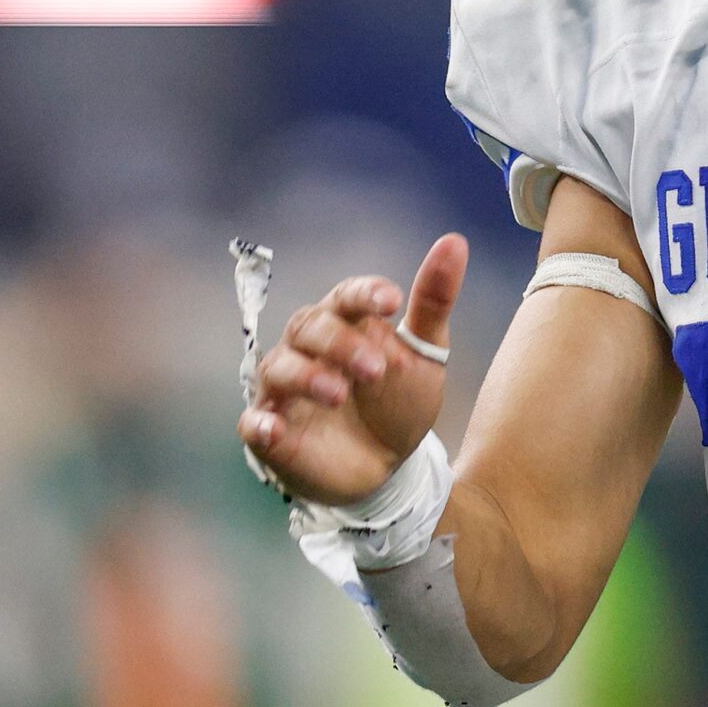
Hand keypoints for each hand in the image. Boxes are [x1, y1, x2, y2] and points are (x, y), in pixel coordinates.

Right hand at [239, 235, 464, 505]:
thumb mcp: (425, 354)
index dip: (365, 294)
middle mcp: (308, 349)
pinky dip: (260, 424)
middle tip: (376, 369)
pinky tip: (274, 429)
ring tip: (340, 394)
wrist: (388, 465)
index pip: (346, 296)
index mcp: (346, 323)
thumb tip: (454, 241)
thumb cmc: (399, 399)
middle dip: (341, 343)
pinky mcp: (270, 431)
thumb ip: (434, 301)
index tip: (393, 302)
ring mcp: (284, 390)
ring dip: (306, 377)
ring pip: (278, 368)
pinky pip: (253, 423)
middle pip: (309, 327)